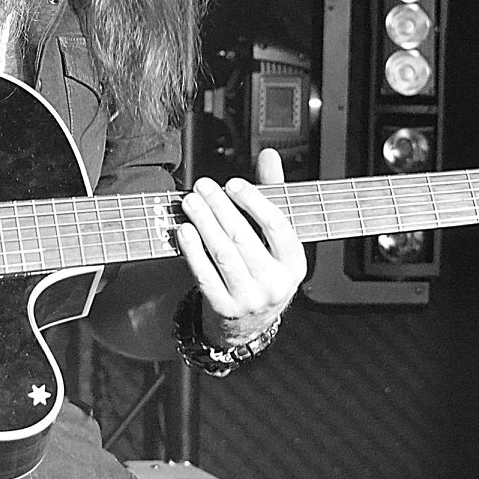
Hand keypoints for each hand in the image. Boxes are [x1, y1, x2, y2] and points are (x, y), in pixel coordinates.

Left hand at [177, 148, 305, 346]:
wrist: (249, 323)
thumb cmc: (263, 270)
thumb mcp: (275, 239)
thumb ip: (272, 194)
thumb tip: (269, 155)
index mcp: (294, 263)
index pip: (276, 225)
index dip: (253, 201)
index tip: (232, 184)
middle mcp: (276, 283)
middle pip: (244, 237)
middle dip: (220, 207)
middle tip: (203, 187)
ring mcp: (250, 299)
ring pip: (223, 254)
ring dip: (204, 224)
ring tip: (190, 203)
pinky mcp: (225, 309)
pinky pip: (205, 275)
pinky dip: (192, 251)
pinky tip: (184, 231)